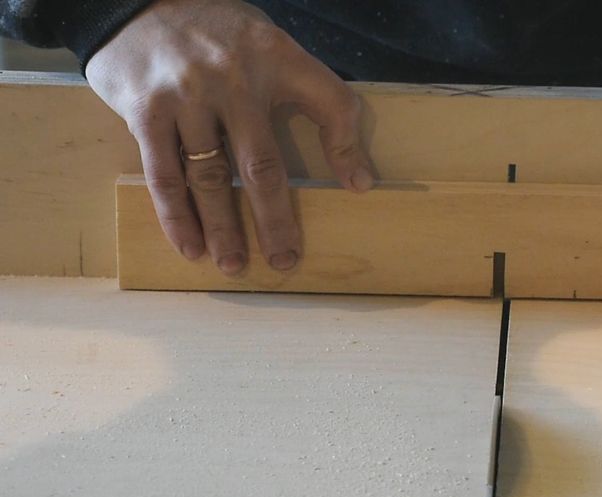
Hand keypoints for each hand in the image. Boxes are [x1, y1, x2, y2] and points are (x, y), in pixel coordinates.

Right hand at [86, 0, 373, 274]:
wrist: (141, 0)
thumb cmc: (220, 36)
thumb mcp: (278, 50)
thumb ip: (323, 103)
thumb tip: (360, 180)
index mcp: (278, 61)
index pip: (330, 105)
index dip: (346, 148)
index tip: (356, 191)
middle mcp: (234, 80)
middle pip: (261, 164)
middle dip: (274, 219)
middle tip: (284, 261)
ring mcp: (187, 96)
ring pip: (210, 176)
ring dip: (222, 227)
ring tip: (232, 264)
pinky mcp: (146, 111)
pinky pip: (163, 173)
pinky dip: (176, 214)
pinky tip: (189, 244)